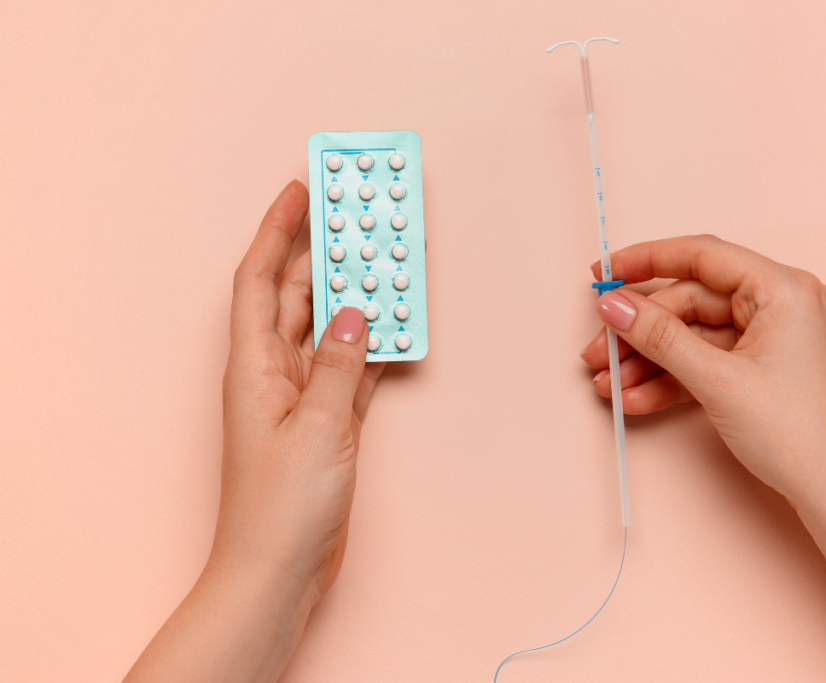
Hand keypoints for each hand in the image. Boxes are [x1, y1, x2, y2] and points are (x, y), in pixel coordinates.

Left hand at [125, 181, 385, 682]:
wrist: (279, 569)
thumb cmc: (282, 505)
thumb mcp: (318, 425)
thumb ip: (340, 364)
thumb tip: (355, 314)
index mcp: (253, 365)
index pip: (261, 280)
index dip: (276, 230)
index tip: (299, 189)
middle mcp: (272, 373)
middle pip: (297, 296)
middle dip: (324, 254)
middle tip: (358, 216)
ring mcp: (300, 396)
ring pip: (328, 328)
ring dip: (354, 297)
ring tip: (384, 261)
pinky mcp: (325, 421)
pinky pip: (350, 366)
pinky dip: (372, 346)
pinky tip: (397, 326)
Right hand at [580, 234, 825, 507]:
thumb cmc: (801, 433)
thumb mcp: (718, 380)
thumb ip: (660, 337)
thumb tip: (615, 306)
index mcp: (782, 289)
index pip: (701, 256)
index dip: (645, 260)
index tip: (604, 274)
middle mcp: (781, 304)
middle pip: (691, 302)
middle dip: (640, 331)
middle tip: (599, 352)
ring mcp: (773, 338)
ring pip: (694, 336)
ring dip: (650, 361)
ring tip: (610, 385)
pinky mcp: (765, 369)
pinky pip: (708, 362)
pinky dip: (673, 379)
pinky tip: (638, 400)